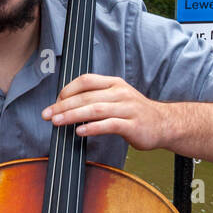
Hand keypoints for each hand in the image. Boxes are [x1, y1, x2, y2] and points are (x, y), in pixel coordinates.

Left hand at [41, 74, 165, 151]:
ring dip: (73, 116)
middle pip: (86, 96)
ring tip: (58, 122)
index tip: (54, 103)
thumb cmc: (135, 113)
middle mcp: (120, 93)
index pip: (85, 80)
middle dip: (63, 106)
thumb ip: (96, 99)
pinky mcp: (133, 125)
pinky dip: (93, 128)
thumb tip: (67, 106)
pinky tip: (80, 132)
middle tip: (47, 115)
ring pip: (95, 109)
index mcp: (114, 83)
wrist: (164, 124)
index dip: (67, 91)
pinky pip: (109, 125)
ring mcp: (127, 109)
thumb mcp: (117, 98)